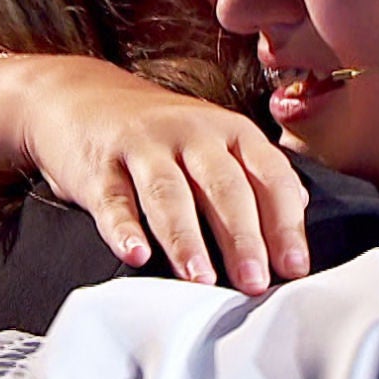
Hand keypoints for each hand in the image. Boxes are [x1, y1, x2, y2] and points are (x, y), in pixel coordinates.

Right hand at [19, 57, 308, 293]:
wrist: (79, 97)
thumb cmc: (159, 134)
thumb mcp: (214, 141)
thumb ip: (256, 175)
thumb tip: (300, 210)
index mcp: (230, 131)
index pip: (269, 174)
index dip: (284, 222)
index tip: (293, 267)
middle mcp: (191, 132)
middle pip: (223, 185)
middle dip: (242, 236)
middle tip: (253, 282)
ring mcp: (143, 146)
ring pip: (169, 193)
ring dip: (186, 238)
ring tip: (201, 280)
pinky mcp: (98, 164)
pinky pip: (113, 199)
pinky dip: (124, 229)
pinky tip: (136, 254)